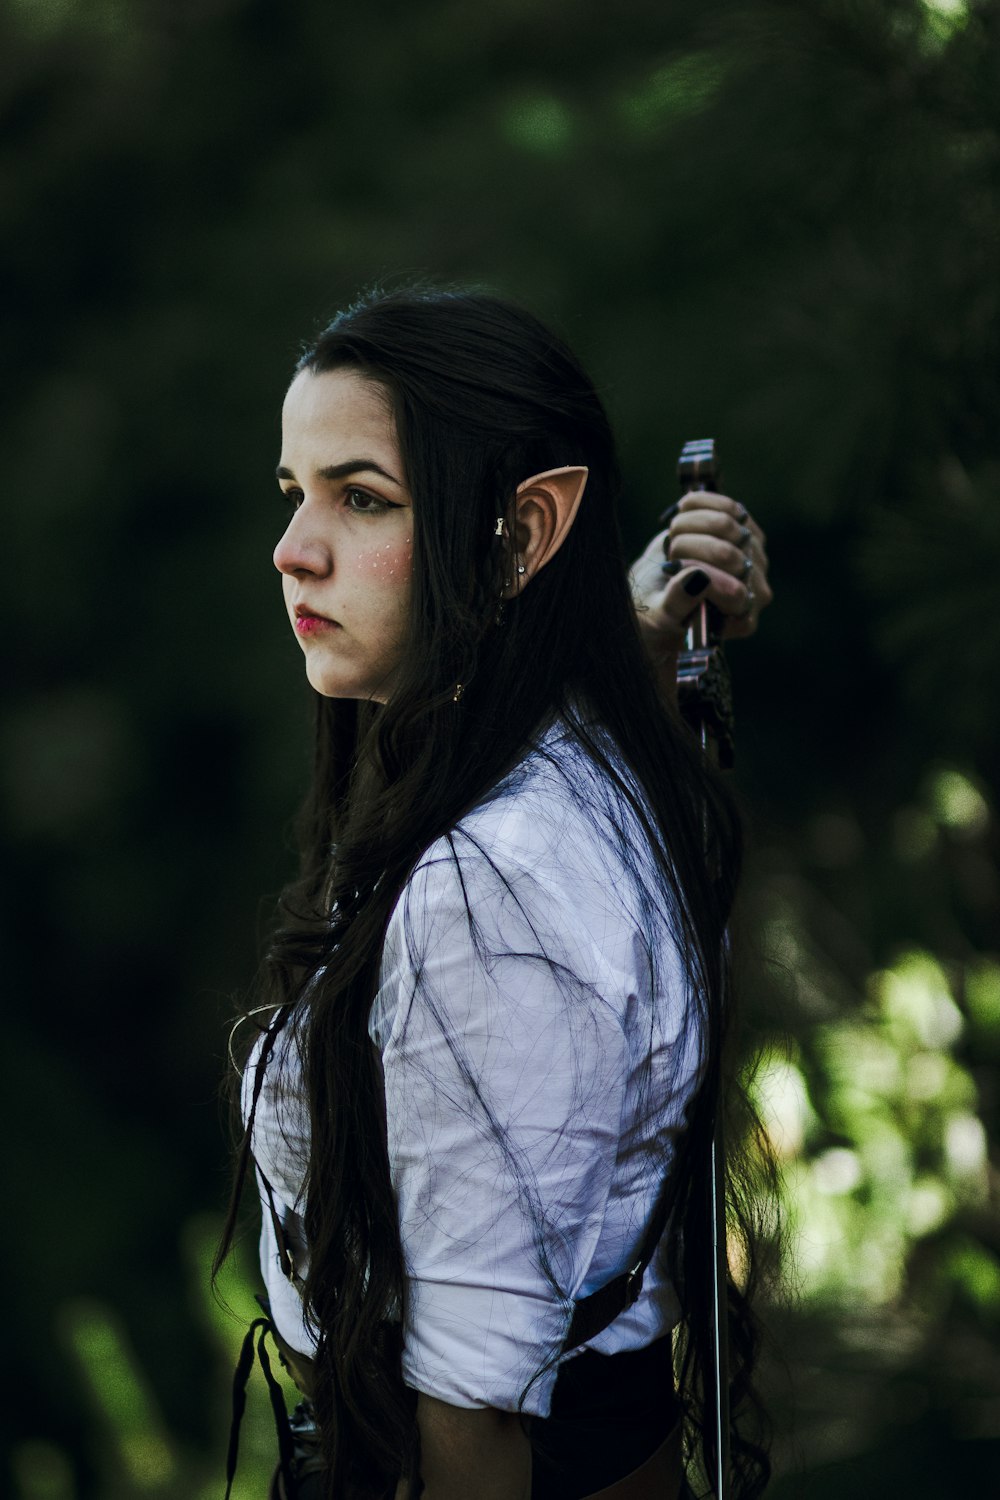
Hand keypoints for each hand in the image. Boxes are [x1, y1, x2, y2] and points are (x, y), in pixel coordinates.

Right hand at [629, 491, 771, 687]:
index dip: (704, 578)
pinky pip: (726, 505)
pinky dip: (699, 504)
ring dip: (689, 526)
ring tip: (674, 541)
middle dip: (689, 550)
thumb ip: (678, 602)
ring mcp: (753, 555)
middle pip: (728, 554)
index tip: (675, 571)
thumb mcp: (661, 615)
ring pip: (725, 524)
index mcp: (742, 619)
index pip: (735, 593)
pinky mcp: (745, 528)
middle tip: (670, 558)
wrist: (660, 588)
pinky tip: (684, 513)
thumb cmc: (660, 609)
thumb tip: (696, 578)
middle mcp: (756, 588)